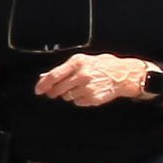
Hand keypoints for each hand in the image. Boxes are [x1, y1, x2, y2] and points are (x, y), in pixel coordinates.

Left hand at [40, 51, 155, 106]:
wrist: (123, 75)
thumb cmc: (102, 65)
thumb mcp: (82, 61)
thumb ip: (63, 69)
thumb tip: (44, 77)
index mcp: (77, 63)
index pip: (54, 76)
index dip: (43, 84)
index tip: (38, 90)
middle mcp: (82, 75)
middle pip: (58, 89)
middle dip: (53, 91)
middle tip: (54, 91)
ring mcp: (88, 88)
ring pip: (67, 96)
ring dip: (68, 94)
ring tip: (79, 87)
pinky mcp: (93, 98)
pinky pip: (77, 102)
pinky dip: (79, 99)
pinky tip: (87, 91)